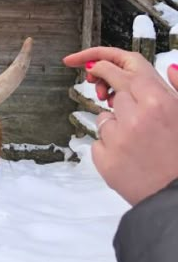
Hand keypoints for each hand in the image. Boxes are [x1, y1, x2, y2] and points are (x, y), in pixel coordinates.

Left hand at [63, 47, 177, 205]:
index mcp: (158, 101)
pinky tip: (130, 159)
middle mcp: (135, 116)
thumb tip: (169, 67)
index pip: (122, 69)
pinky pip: (99, 142)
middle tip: (117, 103)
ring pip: (104, 119)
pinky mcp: (104, 159)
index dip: (105, 62)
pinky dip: (110, 148)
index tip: (92, 64)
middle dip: (113, 94)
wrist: (177, 200)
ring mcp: (117, 138)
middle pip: (112, 91)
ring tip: (140, 145)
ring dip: (116, 126)